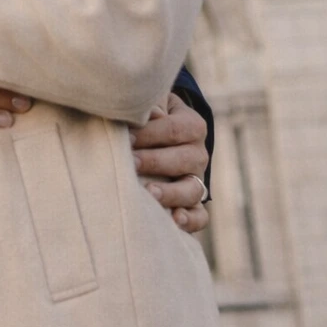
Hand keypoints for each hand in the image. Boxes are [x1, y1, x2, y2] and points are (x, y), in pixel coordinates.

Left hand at [130, 92, 209, 233]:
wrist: (161, 137)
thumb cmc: (149, 118)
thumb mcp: (153, 104)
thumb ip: (149, 105)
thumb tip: (145, 111)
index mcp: (193, 126)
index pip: (174, 129)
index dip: (150, 134)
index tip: (125, 138)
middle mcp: (199, 154)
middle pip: (184, 160)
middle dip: (154, 162)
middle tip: (130, 164)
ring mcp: (197, 180)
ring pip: (193, 190)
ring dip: (171, 193)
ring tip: (149, 194)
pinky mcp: (194, 204)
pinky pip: (200, 216)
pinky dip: (190, 220)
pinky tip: (174, 221)